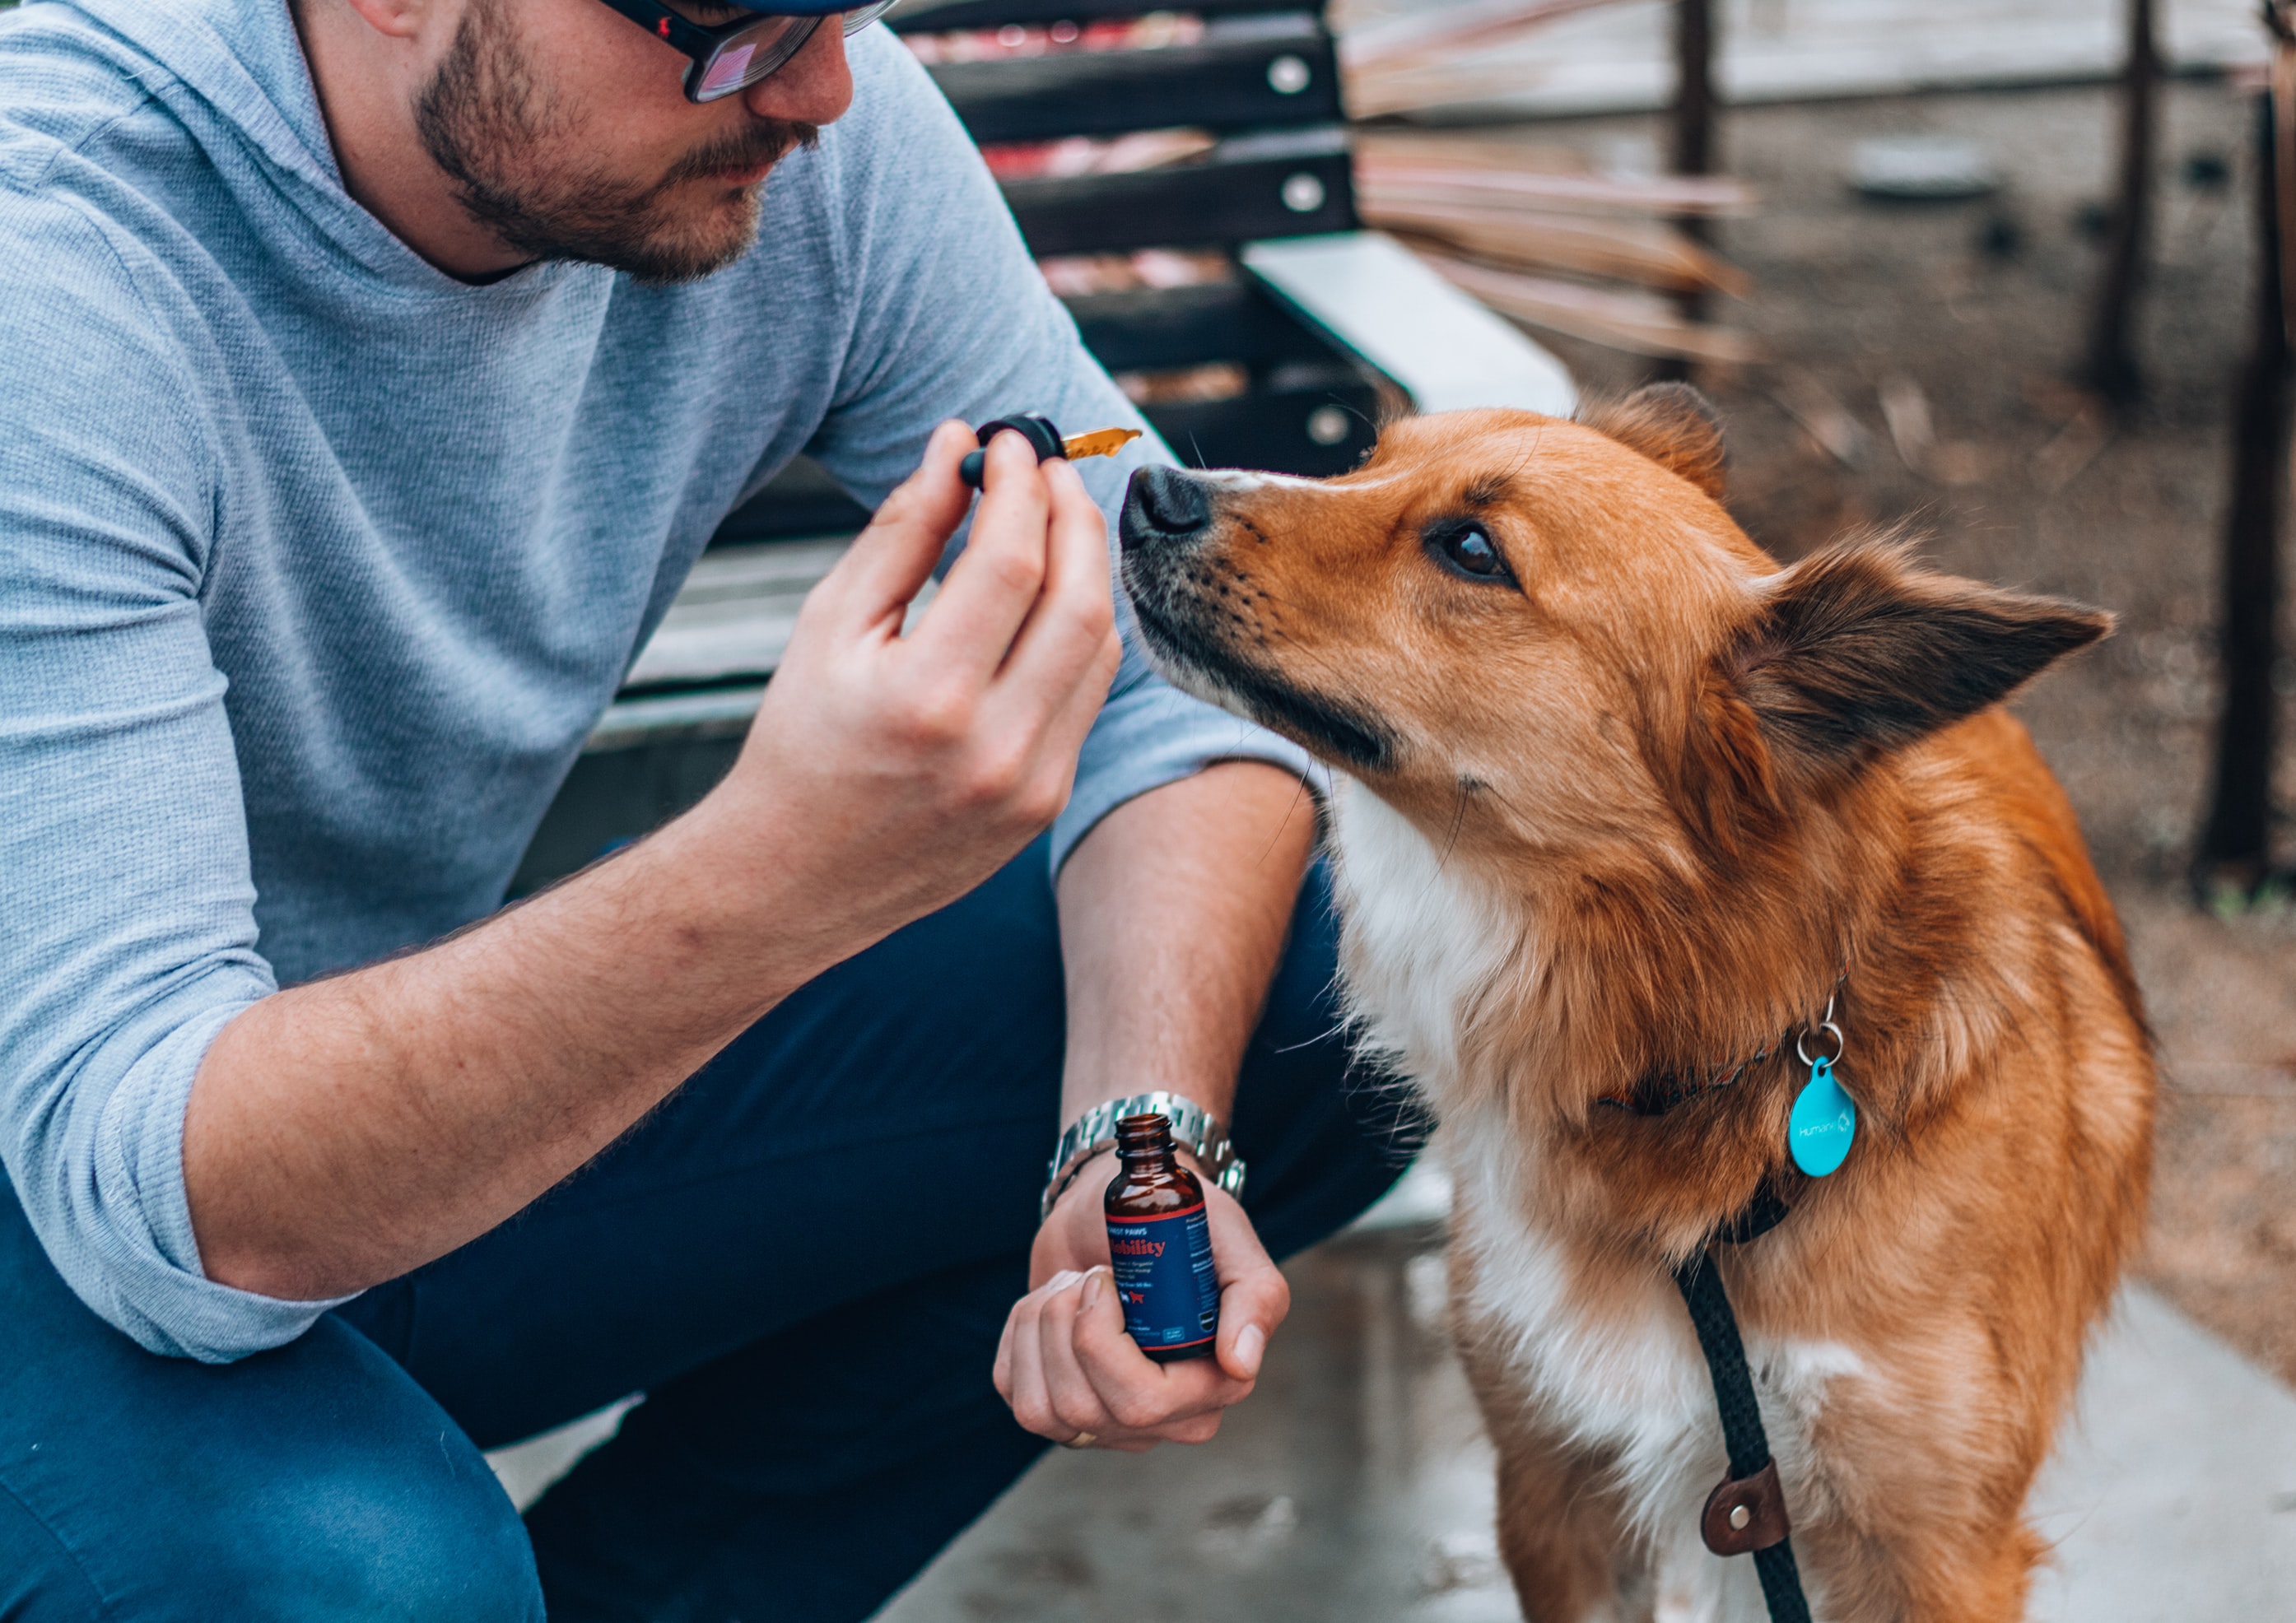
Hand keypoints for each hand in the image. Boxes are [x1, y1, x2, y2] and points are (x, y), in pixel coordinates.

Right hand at [706, 420, 1122, 958]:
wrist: (796, 877)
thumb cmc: (802, 741)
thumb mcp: (831, 625)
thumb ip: (902, 532)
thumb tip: (957, 445)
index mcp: (929, 698)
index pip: (1012, 563)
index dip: (1021, 486)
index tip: (1010, 442)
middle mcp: (995, 747)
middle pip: (1079, 600)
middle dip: (1073, 514)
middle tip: (1048, 468)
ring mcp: (1033, 783)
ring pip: (1101, 648)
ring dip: (1089, 568)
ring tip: (1054, 520)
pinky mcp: (1048, 802)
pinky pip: (1089, 696)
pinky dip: (1080, 631)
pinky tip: (1053, 594)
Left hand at [993, 1151, 1291, 1449]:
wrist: (1124, 1208)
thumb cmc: (1182, 1220)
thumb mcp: (1228, 1241)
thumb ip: (1255, 1296)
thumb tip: (1240, 1364)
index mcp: (1211, 1388)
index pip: (1143, 1403)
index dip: (1102, 1342)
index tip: (1106, 1279)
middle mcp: (1162, 1421)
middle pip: (1084, 1408)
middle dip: (1066, 1325)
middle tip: (1090, 1275)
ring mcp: (1105, 1422)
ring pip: (1041, 1411)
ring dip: (1040, 1325)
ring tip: (1072, 1285)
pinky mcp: (1056, 1408)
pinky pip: (1013, 1393)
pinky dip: (1018, 1332)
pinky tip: (1048, 1304)